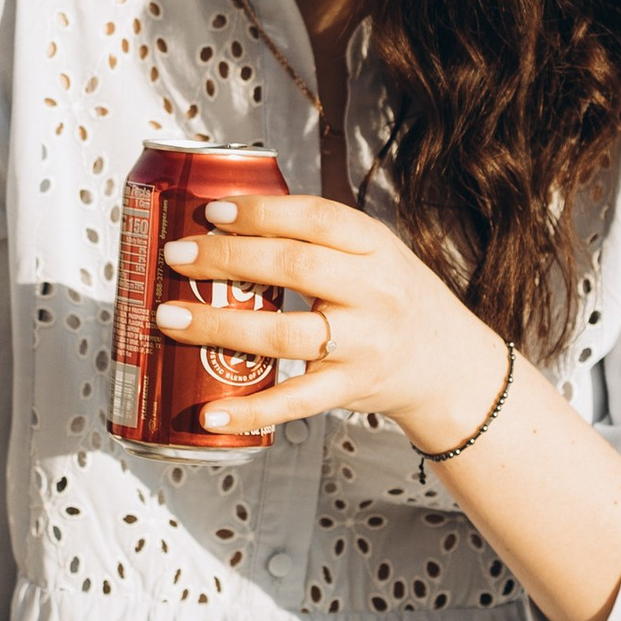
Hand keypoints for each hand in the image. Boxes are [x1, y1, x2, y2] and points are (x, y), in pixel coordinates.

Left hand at [153, 192, 508, 450]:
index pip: (316, 218)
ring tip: (170, 317)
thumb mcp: (373, 253)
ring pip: (285, 334)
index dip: (260, 211)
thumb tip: (225, 221)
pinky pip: (295, 401)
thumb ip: (317, 238)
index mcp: (375, 246)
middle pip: (293, 267)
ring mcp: (364, 344)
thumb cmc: (395, 300)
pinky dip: (250, 410)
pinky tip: (211, 410)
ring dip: (220, 325)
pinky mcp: (351, 389)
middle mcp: (374, 292)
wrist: (449, 365)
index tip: (211, 210)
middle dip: (226, 259)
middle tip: (176, 256)